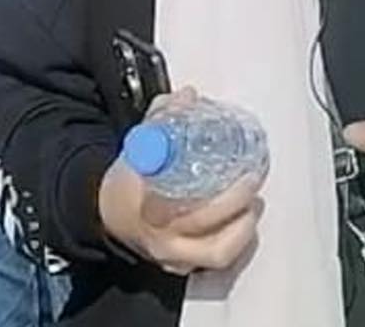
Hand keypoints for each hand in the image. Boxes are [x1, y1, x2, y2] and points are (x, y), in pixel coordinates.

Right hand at [98, 90, 264, 275]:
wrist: (109, 216)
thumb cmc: (131, 177)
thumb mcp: (140, 142)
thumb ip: (164, 116)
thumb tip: (189, 97)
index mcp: (148, 203)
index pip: (177, 198)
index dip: (203, 181)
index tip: (230, 163)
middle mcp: (161, 236)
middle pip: (206, 222)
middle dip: (236, 199)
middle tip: (253, 177)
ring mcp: (173, 256)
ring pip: (217, 252)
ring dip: (243, 228)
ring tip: (254, 203)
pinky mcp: (182, 268)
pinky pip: (216, 262)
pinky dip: (236, 243)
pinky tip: (245, 220)